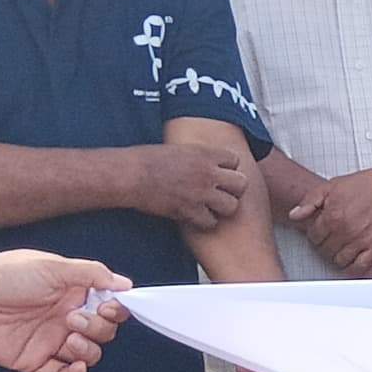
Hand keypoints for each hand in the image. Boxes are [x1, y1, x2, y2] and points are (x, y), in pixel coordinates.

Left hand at [0, 251, 126, 371]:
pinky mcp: (33, 361)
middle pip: (102, 332)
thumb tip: (126, 284)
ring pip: (88, 354)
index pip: (108, 307)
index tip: (109, 308)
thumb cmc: (3, 275)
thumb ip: (92, 274)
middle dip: (98, 328)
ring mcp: (49, 340)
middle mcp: (63, 317)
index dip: (116, 311)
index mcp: (71, 293)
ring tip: (68, 339)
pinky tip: (76, 367)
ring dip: (88, 350)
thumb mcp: (52, 266)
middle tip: (73, 318)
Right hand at [134, 134, 253, 229]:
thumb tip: (208, 160)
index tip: (219, 173)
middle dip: (233, 190)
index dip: (228, 168)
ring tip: (210, 207)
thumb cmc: (147, 159)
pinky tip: (194, 216)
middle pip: (241, 184)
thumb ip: (198, 156)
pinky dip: (204, 222)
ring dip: (222, 208)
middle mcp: (207, 173)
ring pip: (232, 206)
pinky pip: (211, 222)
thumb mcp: (179, 149)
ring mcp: (201, 193)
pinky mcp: (190, 211)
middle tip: (220, 192)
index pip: (235, 160)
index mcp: (204, 153)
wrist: (130, 175)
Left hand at [290, 163, 371, 276]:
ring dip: (336, 258)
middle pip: (325, 250)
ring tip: (339, 252)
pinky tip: (351, 264)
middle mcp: (345, 230)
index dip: (314, 236)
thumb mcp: (331, 186)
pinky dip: (353, 269)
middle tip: (328, 243)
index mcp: (332, 216)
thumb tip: (295, 215)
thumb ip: (309, 201)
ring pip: (340, 260)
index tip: (319, 234)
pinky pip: (360, 266)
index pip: (313, 237)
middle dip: (324, 248)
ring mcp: (361, 240)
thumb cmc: (366, 183)